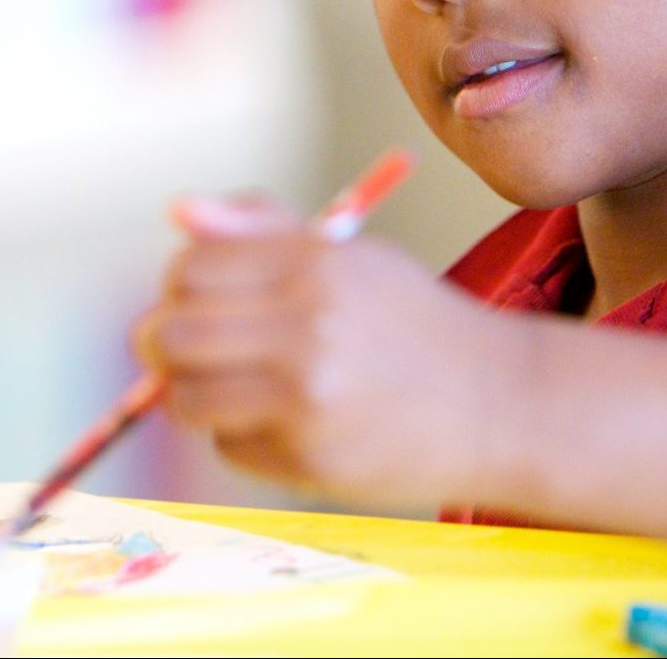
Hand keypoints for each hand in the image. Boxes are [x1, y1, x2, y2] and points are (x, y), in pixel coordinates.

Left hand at [135, 195, 520, 507]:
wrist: (498, 400)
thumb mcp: (353, 257)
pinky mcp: (309, 457)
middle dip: (168, 341)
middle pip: (171, 332)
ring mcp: (306, 395)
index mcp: (317, 263)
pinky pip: (229, 444)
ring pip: (184, 395)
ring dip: (198, 392)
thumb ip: (263, 230)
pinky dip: (244, 434)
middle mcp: (308, 325)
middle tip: (196, 348)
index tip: (200, 296)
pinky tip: (292, 421)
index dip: (181, 283)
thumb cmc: (417, 321)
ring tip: (243, 385)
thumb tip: (178, 209)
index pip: (191, 266)